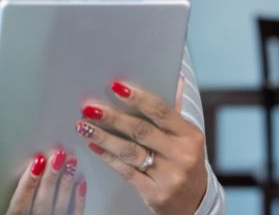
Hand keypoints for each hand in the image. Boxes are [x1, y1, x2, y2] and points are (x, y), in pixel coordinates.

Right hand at [0, 149, 86, 214]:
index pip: (19, 207)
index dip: (29, 184)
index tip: (37, 163)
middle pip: (42, 206)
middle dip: (51, 179)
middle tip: (58, 155)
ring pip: (59, 210)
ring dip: (66, 186)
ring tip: (70, 162)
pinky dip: (78, 202)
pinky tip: (80, 183)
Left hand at [74, 76, 207, 214]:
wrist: (195, 202)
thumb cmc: (185, 161)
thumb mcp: (186, 136)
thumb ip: (175, 109)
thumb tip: (175, 76)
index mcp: (190, 135)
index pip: (161, 111)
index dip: (138, 98)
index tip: (115, 86)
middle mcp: (181, 155)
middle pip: (141, 131)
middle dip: (113, 117)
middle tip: (90, 107)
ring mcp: (168, 176)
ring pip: (130, 152)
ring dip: (104, 137)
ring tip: (84, 126)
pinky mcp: (155, 194)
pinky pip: (126, 172)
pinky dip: (108, 158)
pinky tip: (94, 147)